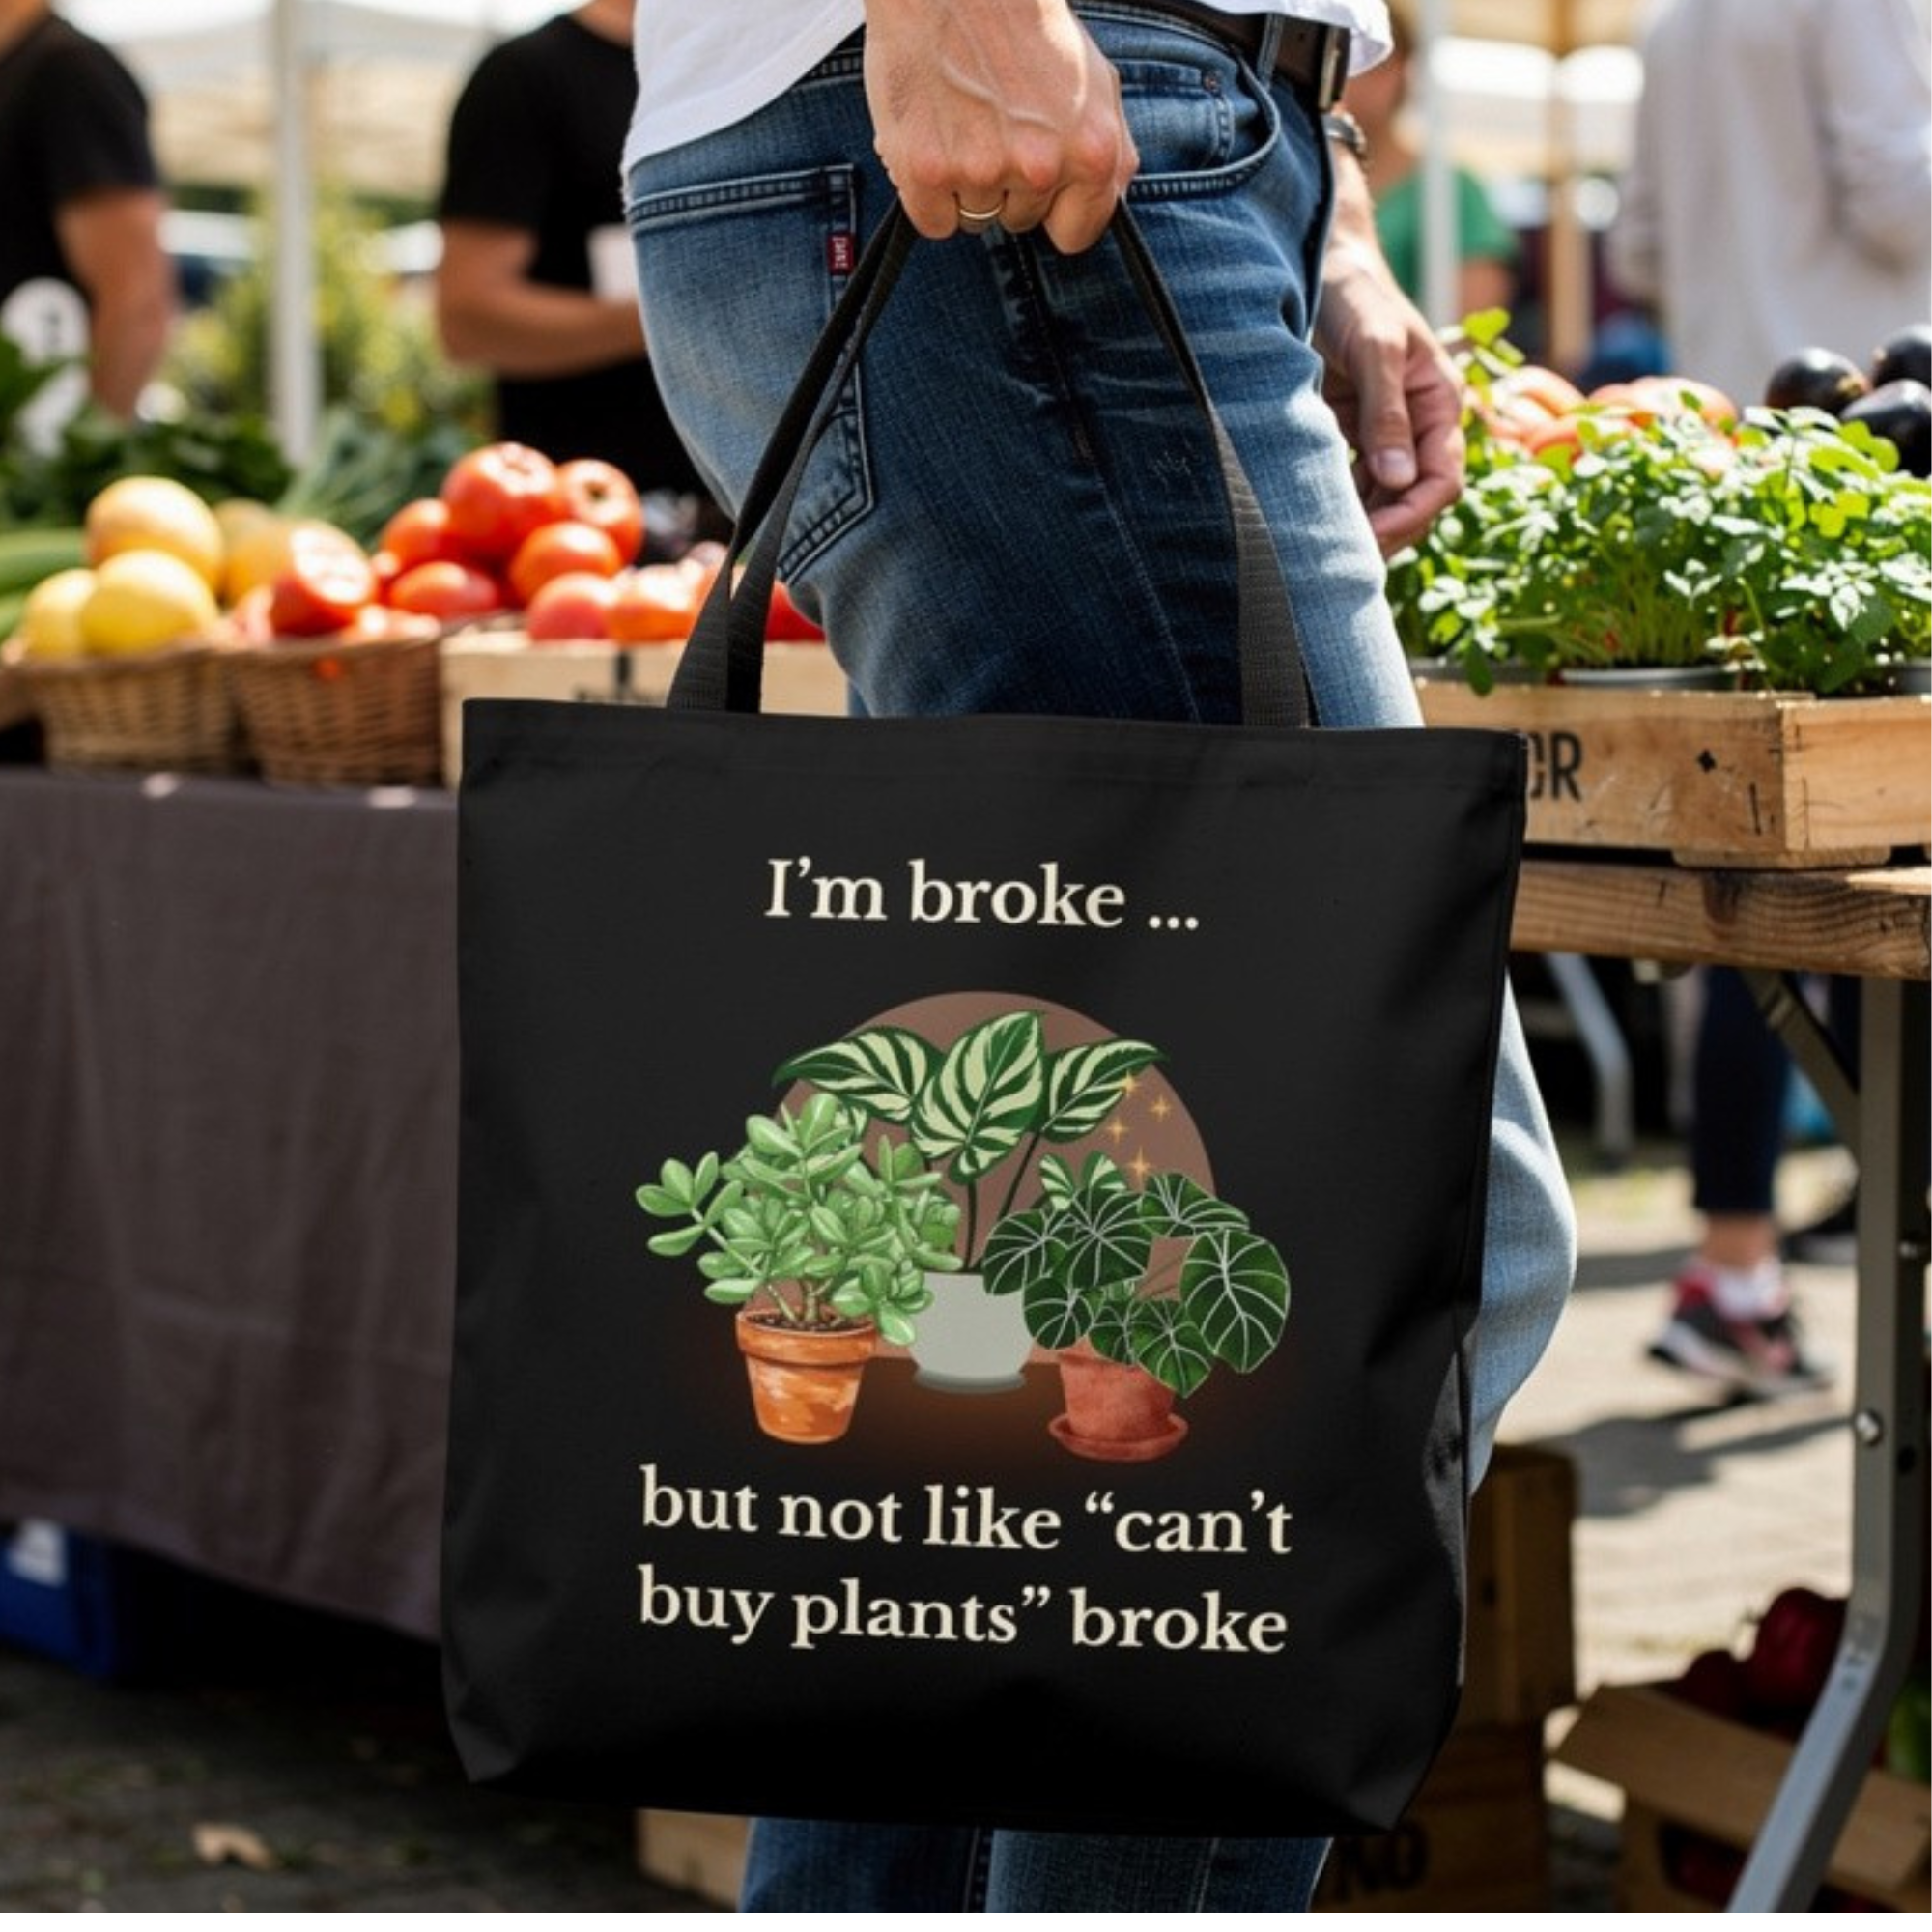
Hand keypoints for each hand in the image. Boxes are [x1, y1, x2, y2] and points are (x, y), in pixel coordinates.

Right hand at [863, 0, 1137, 252]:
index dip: (1053, 212)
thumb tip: (1107, 201)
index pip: (1076, 235)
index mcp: (1092, 153)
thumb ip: (1110, 152)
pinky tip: (933, 140)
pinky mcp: (927, 172)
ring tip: (961, 120)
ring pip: (974, 220)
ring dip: (965, 184)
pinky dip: (927, 193)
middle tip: (990, 124)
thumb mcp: (1095, 83)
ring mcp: (982, 171)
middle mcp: (1041, 168)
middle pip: (1019, 223)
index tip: (1037, 187)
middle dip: (1005, 186)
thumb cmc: (1025, 24)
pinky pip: (933, 221)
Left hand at [1314, 163, 1465, 553]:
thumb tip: (1398, 479)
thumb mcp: (1375, 346)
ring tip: (1318, 551)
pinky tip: (1306, 523)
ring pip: (1379, 499)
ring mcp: (1381, 433)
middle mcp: (1416, 426)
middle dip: (1385, 532)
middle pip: (1413, 500)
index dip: (1413, 513)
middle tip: (1340, 562)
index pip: (1442, 480)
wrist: (1317, 262)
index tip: (1374, 533)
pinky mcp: (1345, 433)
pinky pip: (1348, 483)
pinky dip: (1334, 505)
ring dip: (1356, 526)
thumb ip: (1385, 411)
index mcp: (1440, 404)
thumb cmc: (1355, 294)